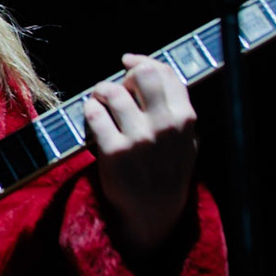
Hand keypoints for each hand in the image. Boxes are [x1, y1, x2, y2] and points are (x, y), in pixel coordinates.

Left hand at [83, 53, 197, 255]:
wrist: (153, 214)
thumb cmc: (167, 174)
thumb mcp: (186, 142)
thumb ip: (177, 110)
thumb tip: (155, 72)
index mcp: (185, 118)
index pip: (166, 73)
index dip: (143, 62)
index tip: (128, 62)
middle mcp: (165, 125)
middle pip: (142, 74)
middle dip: (124, 76)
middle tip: (116, 89)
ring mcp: (139, 138)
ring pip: (111, 91)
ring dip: (100, 93)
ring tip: (98, 105)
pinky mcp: (114, 151)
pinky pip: (93, 114)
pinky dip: (88, 112)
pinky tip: (92, 121)